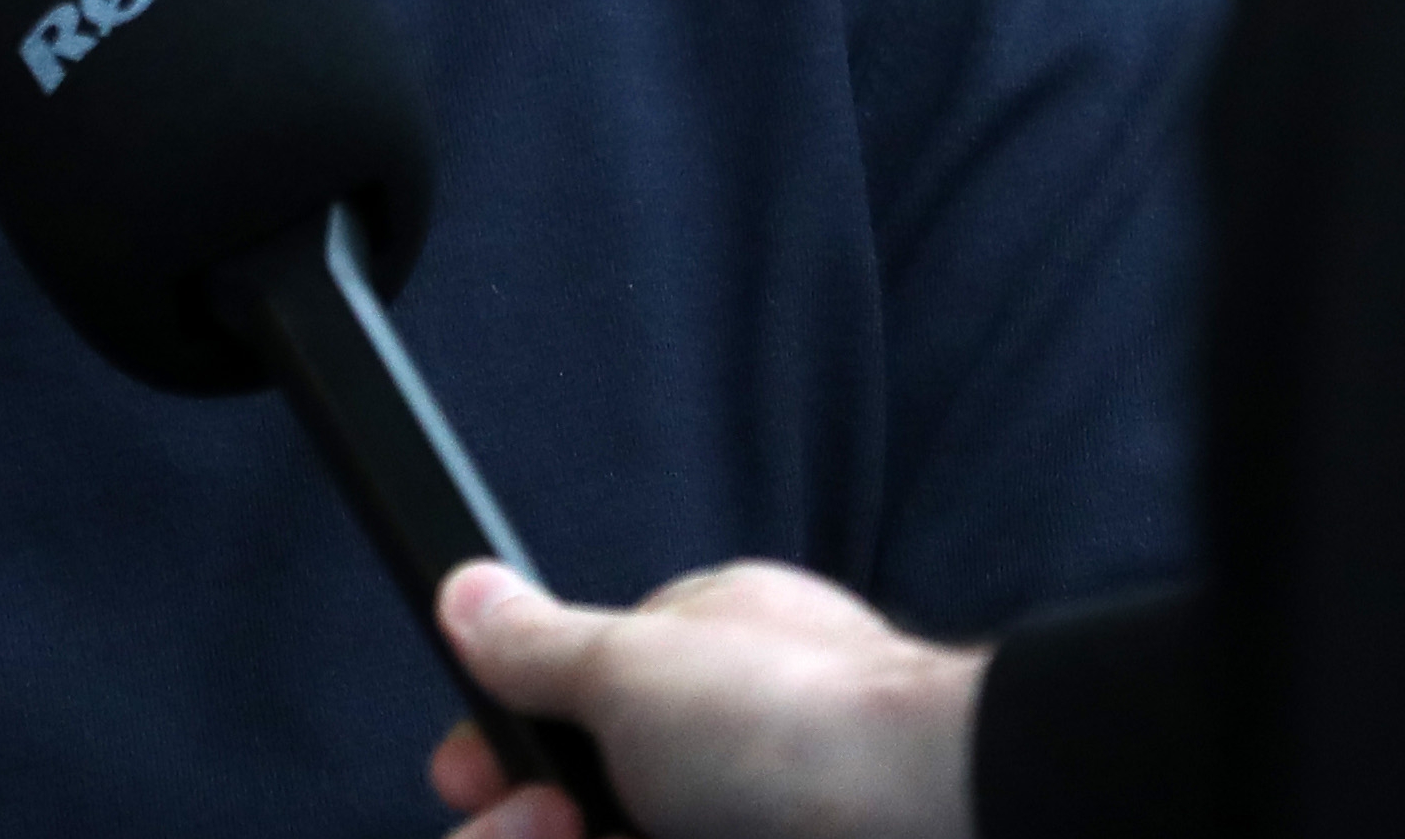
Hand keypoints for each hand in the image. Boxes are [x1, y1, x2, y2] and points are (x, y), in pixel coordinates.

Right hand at [426, 558, 988, 838]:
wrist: (940, 827)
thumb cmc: (806, 731)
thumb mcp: (636, 667)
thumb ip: (540, 645)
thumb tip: (464, 589)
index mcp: (694, 673)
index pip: (562, 718)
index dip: (500, 760)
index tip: (467, 782)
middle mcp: (714, 761)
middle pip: (571, 810)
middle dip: (525, 826)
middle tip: (557, 826)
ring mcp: (739, 825)